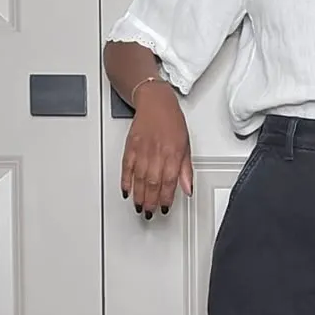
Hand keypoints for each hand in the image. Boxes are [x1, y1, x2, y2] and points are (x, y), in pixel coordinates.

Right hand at [121, 83, 191, 213]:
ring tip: (139, 206)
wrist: (155, 102)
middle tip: (149, 212)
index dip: (165, 197)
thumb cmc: (172, 121)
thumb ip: (186, 169)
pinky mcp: (130, 146)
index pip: (169, 181)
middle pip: (152, 182)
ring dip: (139, 195)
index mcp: (173, 153)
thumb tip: (188, 188)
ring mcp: (142, 149)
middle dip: (150, 201)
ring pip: (139, 178)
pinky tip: (127, 191)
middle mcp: (157, 152)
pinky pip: (126, 167)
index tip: (164, 208)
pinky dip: (126, 180)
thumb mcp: (186, 145)